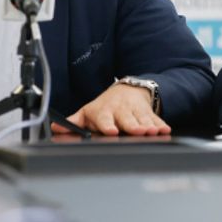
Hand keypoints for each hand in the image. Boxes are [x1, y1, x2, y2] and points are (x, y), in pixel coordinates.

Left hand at [52, 84, 170, 136]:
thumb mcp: (89, 112)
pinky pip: (156, 119)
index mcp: (104, 112)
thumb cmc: (106, 106)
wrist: (128, 90)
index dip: (107, 125)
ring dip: (149, 126)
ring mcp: (136, 111)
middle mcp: (121, 111)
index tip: (111, 131)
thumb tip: (55, 128)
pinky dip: (161, 124)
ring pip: (143, 120)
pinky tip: (165, 130)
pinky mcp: (149, 113)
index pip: (104, 118)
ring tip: (153, 132)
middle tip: (138, 131)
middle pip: (127, 119)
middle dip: (133, 125)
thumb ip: (74, 122)